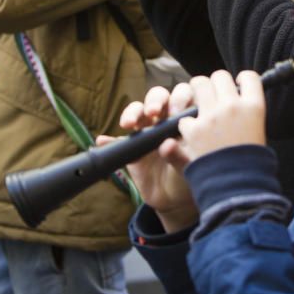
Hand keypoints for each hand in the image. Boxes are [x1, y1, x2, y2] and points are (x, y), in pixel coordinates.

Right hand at [104, 83, 198, 232]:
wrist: (176, 198)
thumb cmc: (190, 174)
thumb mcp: (191, 165)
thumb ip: (180, 155)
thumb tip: (167, 145)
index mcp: (185, 117)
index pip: (183, 95)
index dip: (179, 98)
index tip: (176, 112)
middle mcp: (165, 119)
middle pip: (158, 97)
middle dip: (155, 101)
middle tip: (154, 112)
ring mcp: (146, 131)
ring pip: (137, 111)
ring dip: (132, 112)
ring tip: (129, 123)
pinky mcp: (131, 147)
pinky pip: (116, 140)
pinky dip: (108, 140)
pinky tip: (103, 141)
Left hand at [177, 70, 266, 159]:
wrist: (237, 188)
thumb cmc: (251, 163)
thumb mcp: (258, 132)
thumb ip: (247, 112)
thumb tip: (238, 98)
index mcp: (254, 106)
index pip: (249, 77)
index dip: (241, 80)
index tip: (238, 85)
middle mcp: (233, 106)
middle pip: (220, 76)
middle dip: (215, 84)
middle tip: (214, 95)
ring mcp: (212, 115)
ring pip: (198, 84)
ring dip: (196, 92)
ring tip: (197, 104)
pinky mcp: (193, 129)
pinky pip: (184, 116)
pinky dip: (186, 124)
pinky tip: (193, 133)